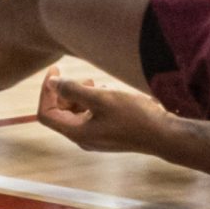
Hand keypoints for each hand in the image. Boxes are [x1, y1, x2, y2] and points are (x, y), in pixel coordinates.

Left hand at [36, 68, 163, 155]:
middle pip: (60, 113)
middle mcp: (83, 138)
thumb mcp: (102, 98)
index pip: (47, 113)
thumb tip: (51, 83)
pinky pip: (89, 116)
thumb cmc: (134, 116)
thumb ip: (74, 90)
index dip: (46, 91)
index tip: (55, 71)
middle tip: (83, 77)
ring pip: (75, 113)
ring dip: (79, 95)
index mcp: (77, 132)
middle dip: (65, 91)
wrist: (163, 135)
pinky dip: (91, 102)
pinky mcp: (107, 133)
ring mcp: (95, 137)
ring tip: (95, 83)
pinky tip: (107, 92)